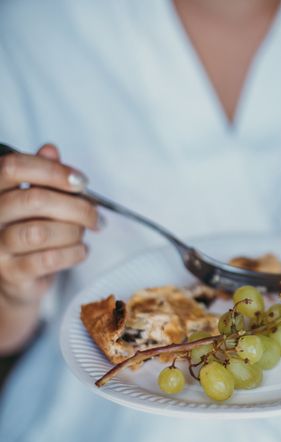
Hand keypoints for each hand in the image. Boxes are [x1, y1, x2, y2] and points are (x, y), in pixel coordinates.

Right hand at [0, 144, 97, 306]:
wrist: (18, 279)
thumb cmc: (31, 231)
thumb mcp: (38, 200)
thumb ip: (43, 175)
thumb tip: (50, 149)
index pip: (14, 166)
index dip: (53, 170)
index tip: (82, 182)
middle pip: (34, 199)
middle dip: (77, 206)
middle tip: (96, 216)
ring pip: (41, 232)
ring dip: (74, 232)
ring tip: (84, 234)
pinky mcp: (11, 273)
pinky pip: (48, 259)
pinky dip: (74, 253)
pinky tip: (81, 250)